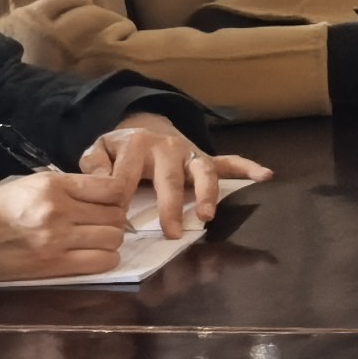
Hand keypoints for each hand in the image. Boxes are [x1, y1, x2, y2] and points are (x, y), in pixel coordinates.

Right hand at [0, 169, 129, 283]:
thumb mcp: (29, 184)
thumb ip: (67, 188)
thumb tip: (104, 194)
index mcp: (52, 185)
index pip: (111, 188)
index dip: (117, 196)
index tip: (110, 202)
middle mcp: (59, 209)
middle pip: (116, 215)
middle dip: (114, 220)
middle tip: (101, 224)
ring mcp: (58, 239)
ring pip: (114, 239)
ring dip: (110, 240)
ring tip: (95, 240)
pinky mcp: (54, 265)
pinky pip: (102, 263)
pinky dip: (105, 260)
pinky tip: (92, 256)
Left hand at [79, 117, 268, 242]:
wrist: (145, 126)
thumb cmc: (120, 149)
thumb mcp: (98, 150)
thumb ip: (93, 165)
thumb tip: (100, 181)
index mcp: (136, 145)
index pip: (127, 175)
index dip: (120, 198)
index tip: (118, 219)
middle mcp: (167, 147)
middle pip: (169, 177)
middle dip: (171, 205)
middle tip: (171, 232)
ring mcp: (189, 153)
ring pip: (203, 171)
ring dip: (206, 193)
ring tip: (207, 215)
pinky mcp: (205, 158)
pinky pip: (229, 162)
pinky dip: (248, 168)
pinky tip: (264, 175)